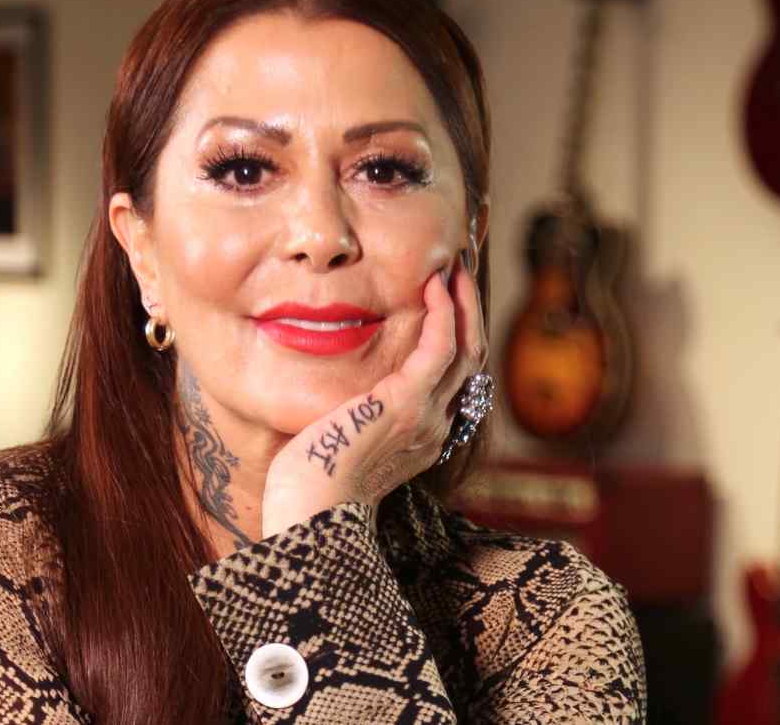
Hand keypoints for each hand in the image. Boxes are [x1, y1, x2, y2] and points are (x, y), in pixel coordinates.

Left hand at [260, 255, 486, 536]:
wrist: (308, 512)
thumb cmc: (310, 481)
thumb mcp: (339, 438)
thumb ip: (350, 411)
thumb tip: (334, 390)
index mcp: (422, 439)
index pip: (454, 380)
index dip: (457, 337)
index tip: (446, 301)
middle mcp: (435, 428)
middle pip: (471, 361)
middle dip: (469, 313)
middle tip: (460, 273)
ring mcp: (426, 417)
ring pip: (467, 349)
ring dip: (463, 304)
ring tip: (454, 269)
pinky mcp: (407, 404)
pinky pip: (440, 347)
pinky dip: (442, 312)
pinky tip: (434, 285)